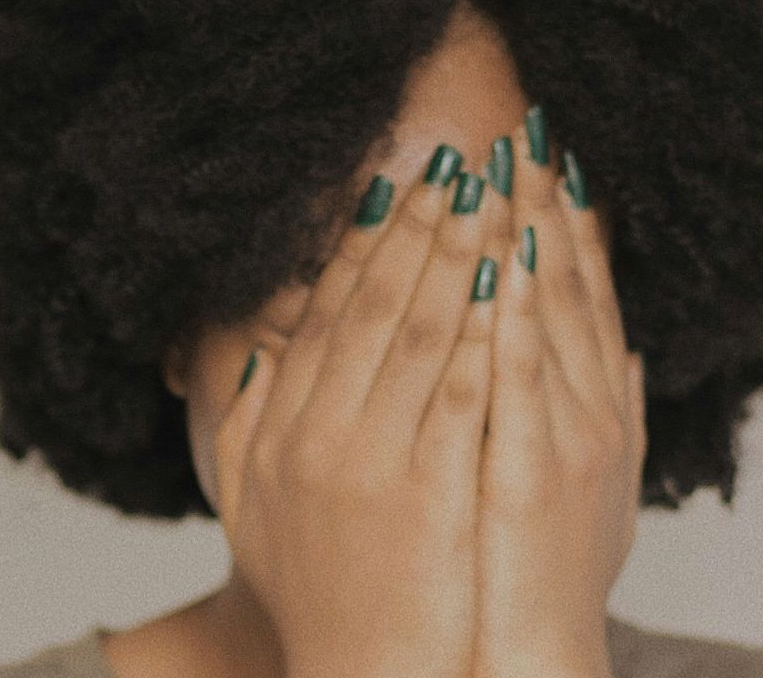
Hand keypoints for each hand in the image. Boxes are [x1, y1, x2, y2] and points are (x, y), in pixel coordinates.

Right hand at [213, 151, 505, 677]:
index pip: (328, 314)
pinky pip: (463, 391)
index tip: (398, 185)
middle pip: (374, 304)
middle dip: (421, 225)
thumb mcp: (255, 510)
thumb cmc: (319, 599)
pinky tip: (513, 279)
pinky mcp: (431, 492)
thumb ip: (250, 428)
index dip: (366, 242)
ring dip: (460, 254)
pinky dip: (486, 330)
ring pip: (420, 330)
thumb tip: (259, 355)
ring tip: (493, 196)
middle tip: (459, 164)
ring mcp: (372, 463)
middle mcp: (318, 435)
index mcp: (281, 431)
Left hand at [473, 114, 645, 677]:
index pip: (582, 294)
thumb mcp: (589, 482)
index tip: (548, 161)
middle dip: (544, 206)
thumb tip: (624, 350)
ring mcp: (568, 437)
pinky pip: (521, 378)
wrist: (538, 654)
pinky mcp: (535, 470)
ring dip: (529, 237)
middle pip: (569, 288)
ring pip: (548, 316)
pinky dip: (515, 315)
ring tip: (508, 168)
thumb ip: (607, 410)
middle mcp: (593, 410)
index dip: (569, 223)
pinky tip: (503, 261)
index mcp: (597, 406)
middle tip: (525, 134)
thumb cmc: (549, 576)